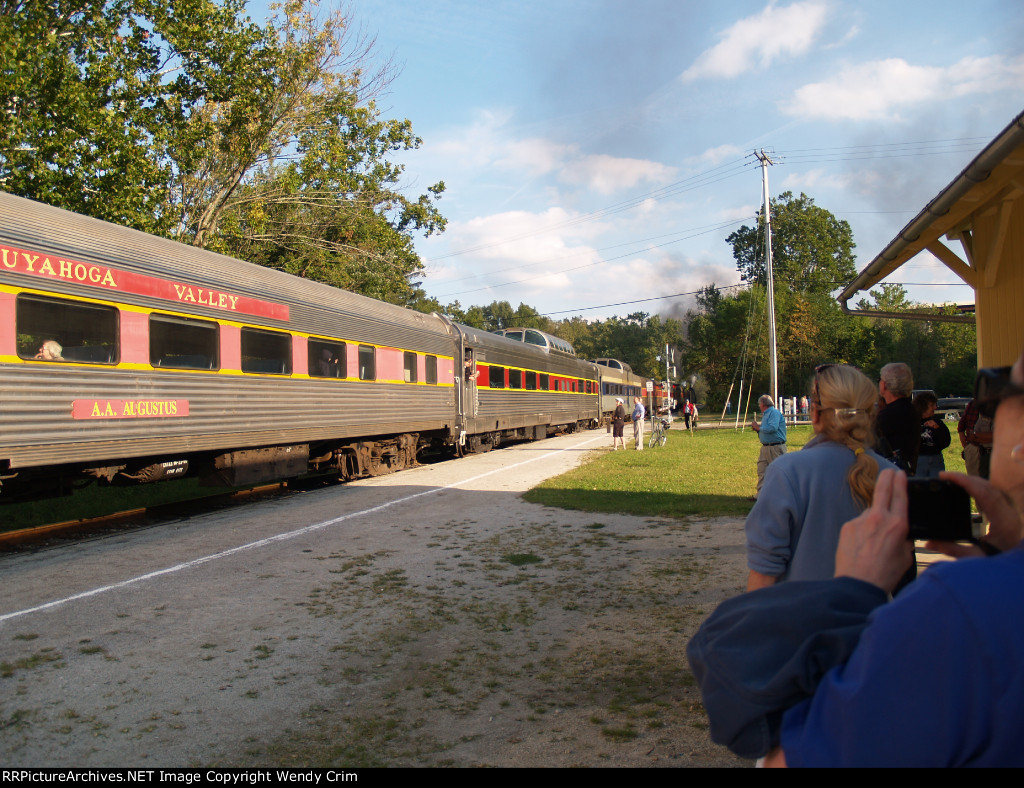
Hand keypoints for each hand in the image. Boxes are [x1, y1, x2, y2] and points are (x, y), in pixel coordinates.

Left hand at [834, 469, 913, 591]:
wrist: (858, 584)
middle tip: (888, 471)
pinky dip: (861, 530)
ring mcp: (860, 521)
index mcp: (897, 525)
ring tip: (873, 542)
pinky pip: (858, 524)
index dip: (900, 482)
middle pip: (882, 490)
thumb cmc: (885, 574)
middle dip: (886, 477)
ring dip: (873, 520)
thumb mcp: (905, 556)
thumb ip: (903, 539)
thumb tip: (899, 533)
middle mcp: (878, 518)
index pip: (900, 496)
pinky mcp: (847, 526)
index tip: (899, 473)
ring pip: (870, 513)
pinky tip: (862, 546)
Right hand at [927, 471, 1023, 556]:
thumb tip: (928, 542)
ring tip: (954, 480)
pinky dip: (980, 488)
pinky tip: (968, 490)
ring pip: (992, 488)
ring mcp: (1010, 512)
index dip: (964, 481)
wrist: (1017, 570)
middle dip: (966, 478)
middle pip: (988, 487)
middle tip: (945, 476)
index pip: (984, 493)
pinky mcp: (1008, 513)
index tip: (945, 476)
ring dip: (973, 482)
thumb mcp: (974, 559)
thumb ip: (951, 549)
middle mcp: (1009, 513)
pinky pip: (994, 494)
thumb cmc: (999, 564)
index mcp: (1003, 521)